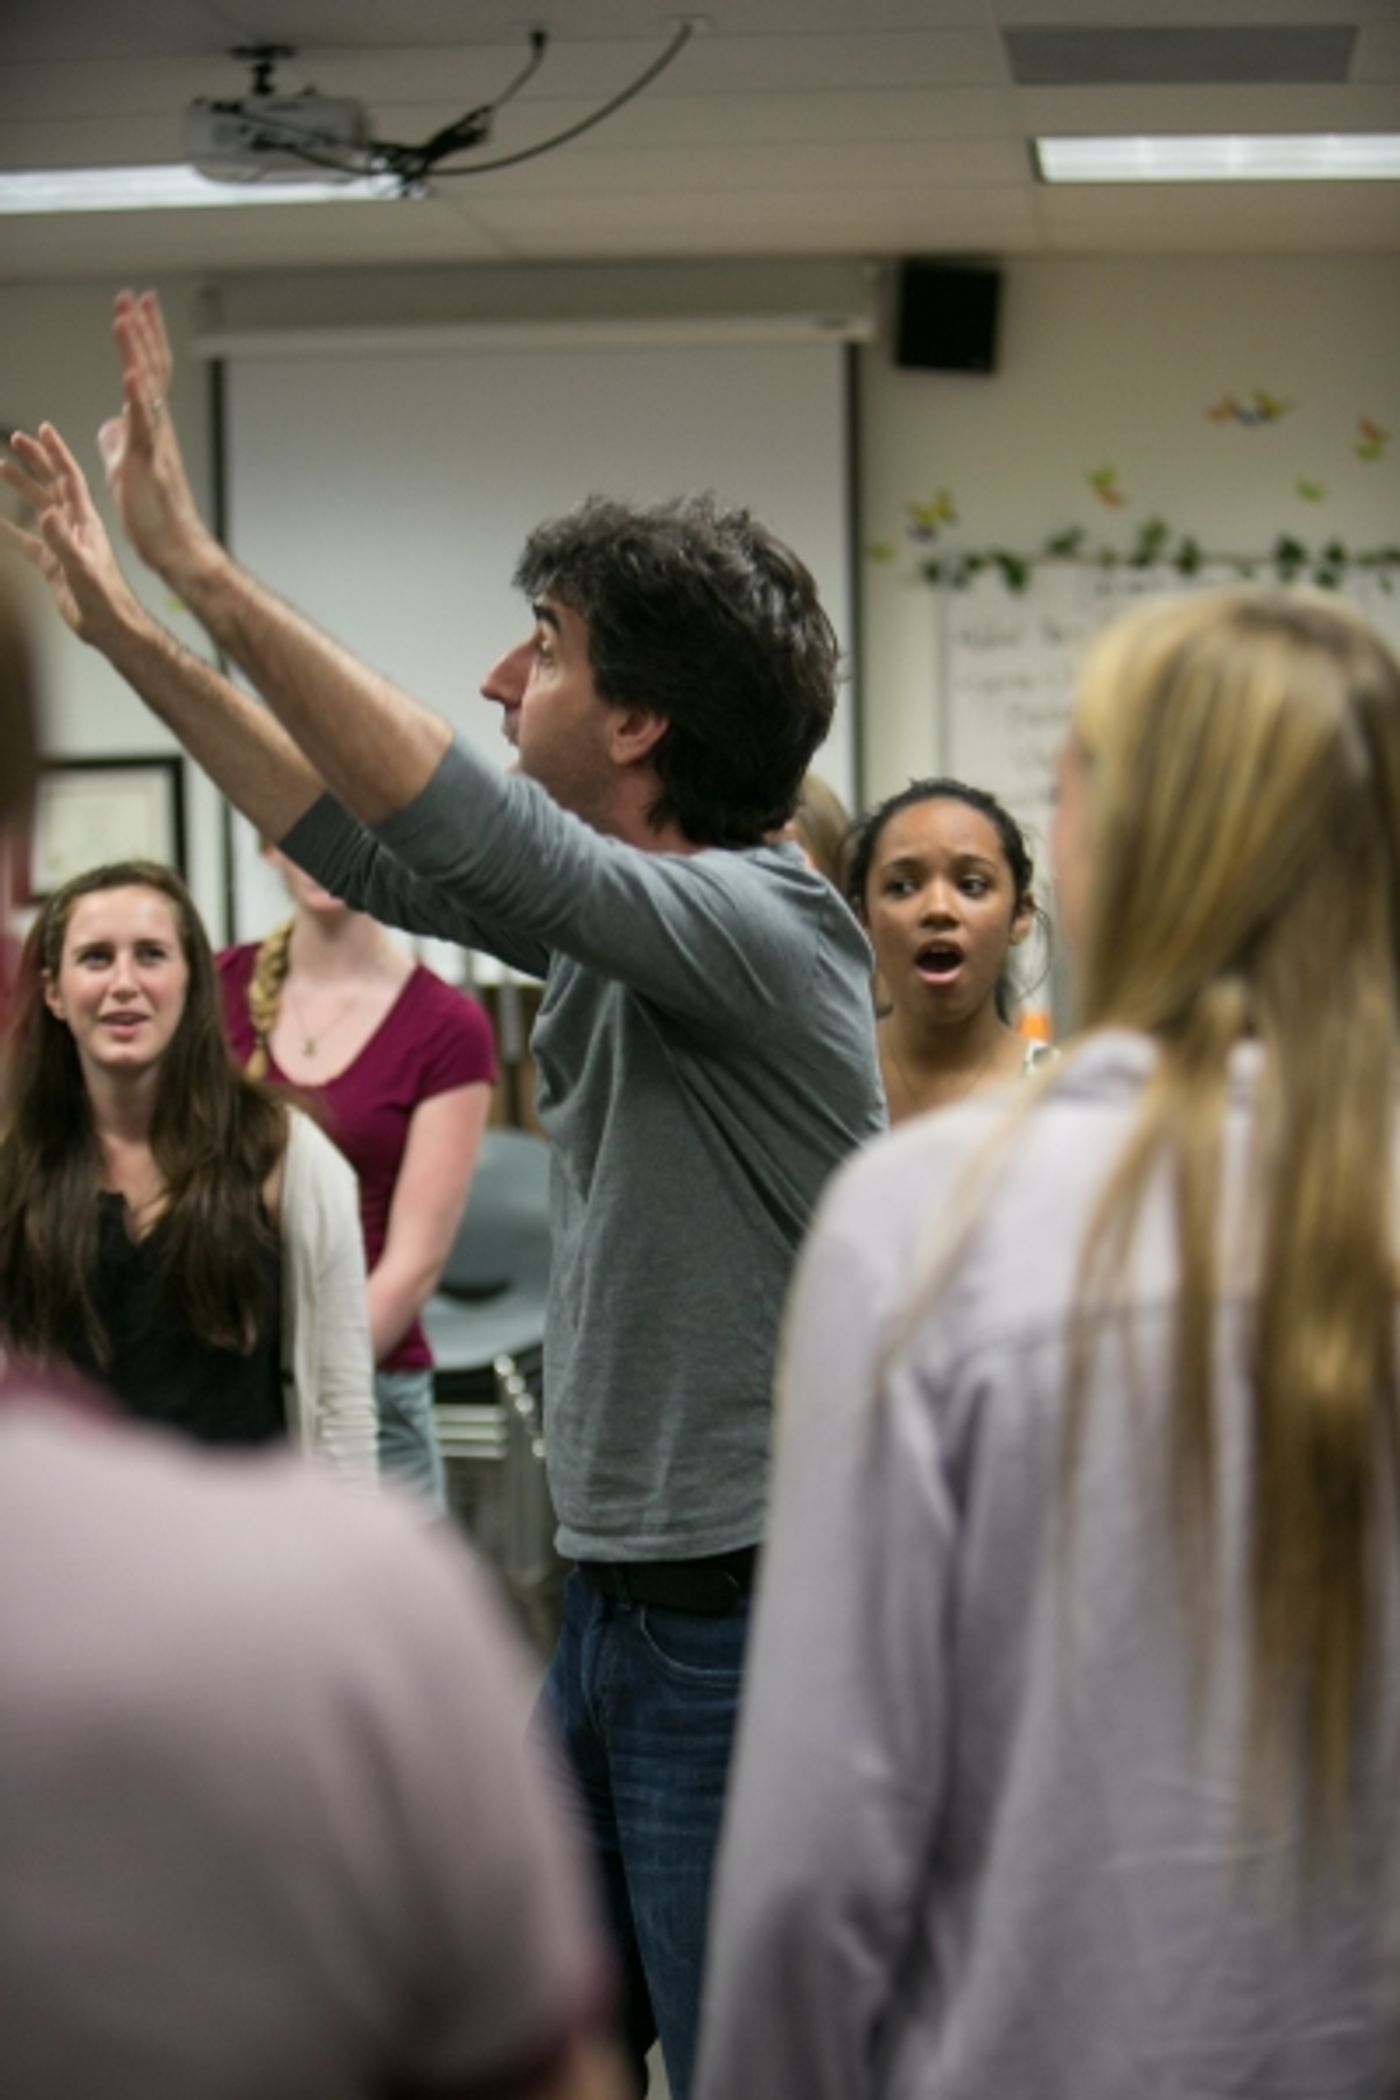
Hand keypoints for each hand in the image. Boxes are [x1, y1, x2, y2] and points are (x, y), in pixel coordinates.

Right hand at [0, 423, 148, 649]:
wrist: (109, 626)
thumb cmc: (104, 597)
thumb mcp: (81, 567)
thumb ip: (63, 541)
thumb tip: (46, 513)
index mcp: (84, 521)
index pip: (68, 478)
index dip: (56, 452)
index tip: (42, 429)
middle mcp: (74, 527)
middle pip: (52, 484)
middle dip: (36, 460)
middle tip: (15, 439)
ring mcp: (63, 543)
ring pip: (39, 506)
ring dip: (22, 486)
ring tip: (1, 467)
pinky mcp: (53, 563)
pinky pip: (26, 541)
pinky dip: (9, 530)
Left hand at [99, 288, 217, 586]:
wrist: (174, 547)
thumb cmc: (153, 515)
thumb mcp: (125, 469)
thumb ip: (117, 442)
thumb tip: (108, 423)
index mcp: (150, 427)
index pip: (146, 371)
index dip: (141, 337)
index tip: (136, 305)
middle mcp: (158, 426)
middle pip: (150, 366)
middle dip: (141, 329)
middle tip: (133, 294)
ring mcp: (155, 441)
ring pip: (146, 385)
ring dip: (135, 348)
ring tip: (126, 314)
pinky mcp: (149, 461)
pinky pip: (143, 423)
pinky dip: (136, 395)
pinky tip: (130, 371)